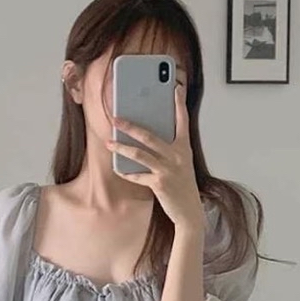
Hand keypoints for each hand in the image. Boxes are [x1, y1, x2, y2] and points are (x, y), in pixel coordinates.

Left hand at [108, 83, 203, 230]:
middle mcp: (177, 156)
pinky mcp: (159, 184)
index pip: (183, 121)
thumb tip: (147, 136)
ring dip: (121, 147)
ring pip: (140, 154)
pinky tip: (117, 168)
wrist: (190, 212)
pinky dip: (126, 172)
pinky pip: (137, 175)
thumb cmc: (182, 185)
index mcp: (184, 148)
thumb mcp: (181, 163)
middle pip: (149, 135)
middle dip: (130, 125)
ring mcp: (168, 170)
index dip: (179, 104)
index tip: (176, 88)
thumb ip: (169, 149)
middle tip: (115, 118)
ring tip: (109, 142)